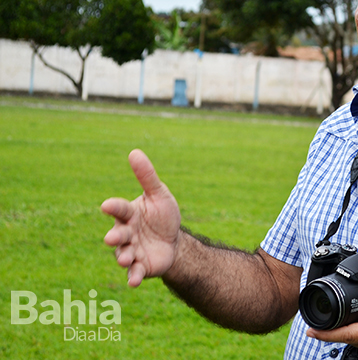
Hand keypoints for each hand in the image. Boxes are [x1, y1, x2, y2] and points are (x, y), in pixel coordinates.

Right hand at [101, 149, 181, 286]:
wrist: (174, 241)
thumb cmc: (163, 215)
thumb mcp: (159, 194)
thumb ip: (147, 176)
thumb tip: (134, 152)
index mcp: (129, 214)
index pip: (119, 209)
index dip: (113, 208)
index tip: (107, 205)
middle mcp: (126, 233)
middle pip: (118, 234)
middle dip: (115, 236)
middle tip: (112, 238)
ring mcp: (131, 251)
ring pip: (123, 255)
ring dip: (123, 257)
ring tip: (127, 258)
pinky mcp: (139, 267)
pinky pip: (134, 273)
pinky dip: (133, 277)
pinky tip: (134, 282)